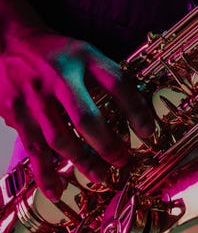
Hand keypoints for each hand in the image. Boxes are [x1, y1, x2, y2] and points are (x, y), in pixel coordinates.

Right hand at [0, 23, 155, 199]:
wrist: (9, 43)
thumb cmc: (55, 52)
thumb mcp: (87, 53)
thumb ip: (110, 77)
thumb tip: (138, 111)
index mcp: (82, 59)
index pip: (117, 83)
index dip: (136, 109)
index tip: (149, 132)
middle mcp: (58, 78)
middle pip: (85, 117)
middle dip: (107, 144)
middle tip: (122, 160)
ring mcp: (34, 98)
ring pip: (58, 138)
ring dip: (81, 161)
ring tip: (101, 175)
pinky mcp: (15, 114)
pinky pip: (32, 148)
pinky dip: (45, 172)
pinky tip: (57, 188)